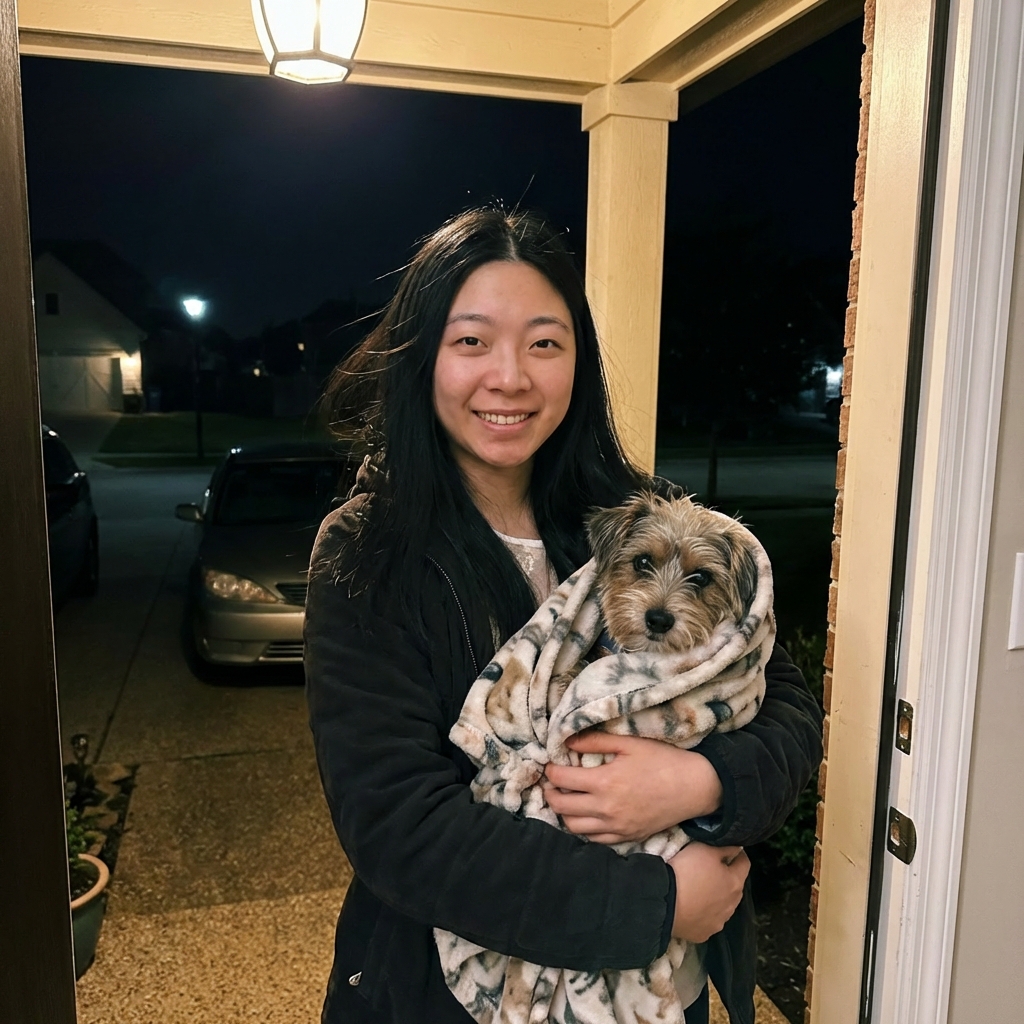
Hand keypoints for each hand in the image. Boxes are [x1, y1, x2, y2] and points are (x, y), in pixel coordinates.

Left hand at [542, 731, 723, 843]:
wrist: (694, 787)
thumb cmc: (663, 760)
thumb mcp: (629, 743)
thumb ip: (596, 741)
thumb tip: (567, 741)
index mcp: (604, 782)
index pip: (562, 780)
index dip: (550, 771)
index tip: (550, 765)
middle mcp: (606, 809)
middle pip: (561, 807)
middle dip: (550, 793)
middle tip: (551, 783)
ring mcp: (616, 827)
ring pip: (573, 827)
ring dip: (563, 813)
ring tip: (565, 799)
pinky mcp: (627, 837)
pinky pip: (594, 840)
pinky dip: (583, 829)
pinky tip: (585, 816)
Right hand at [669, 843, 748, 942]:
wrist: (665, 903)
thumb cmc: (687, 872)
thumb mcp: (705, 848)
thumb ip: (725, 847)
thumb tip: (737, 848)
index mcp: (735, 882)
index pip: (744, 863)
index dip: (736, 853)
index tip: (725, 848)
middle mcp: (732, 905)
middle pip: (734, 886)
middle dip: (726, 876)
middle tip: (709, 868)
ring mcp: (718, 922)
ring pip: (723, 905)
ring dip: (716, 897)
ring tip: (699, 889)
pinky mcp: (704, 933)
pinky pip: (708, 919)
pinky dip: (704, 912)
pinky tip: (692, 907)